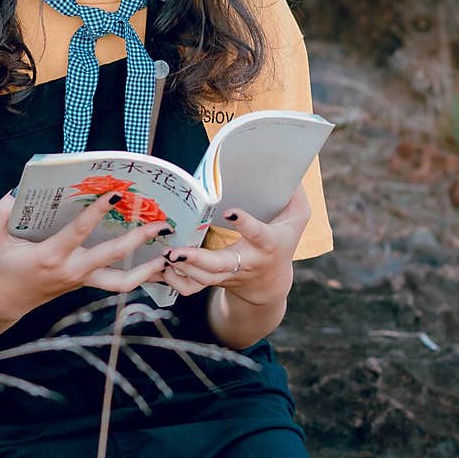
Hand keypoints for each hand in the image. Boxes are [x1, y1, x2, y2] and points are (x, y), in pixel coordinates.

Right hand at [0, 190, 170, 322]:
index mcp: (50, 256)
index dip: (98, 212)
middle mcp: (71, 270)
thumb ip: (1, 213)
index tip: (117, 193)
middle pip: (112, 257)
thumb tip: (19, 191)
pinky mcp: (84, 284)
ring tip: (169, 254)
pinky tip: (156, 264)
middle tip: (160, 223)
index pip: (79, 232)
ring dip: (147, 269)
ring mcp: (80, 280)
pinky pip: (115, 283)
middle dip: (138, 239)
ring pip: (121, 282)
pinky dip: (138, 276)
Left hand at [160, 184, 310, 305]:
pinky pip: (192, 288)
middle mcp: (246, 262)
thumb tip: (295, 169)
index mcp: (266, 244)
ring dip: (181, 268)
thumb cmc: (283, 243)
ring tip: (163, 254)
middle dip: (197, 260)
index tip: (230, 211)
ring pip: (203, 279)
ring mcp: (228, 275)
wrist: (271, 284)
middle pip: (220, 265)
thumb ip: (296, 197)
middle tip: (175, 252)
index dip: (245, 224)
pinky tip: (161, 267)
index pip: (257, 234)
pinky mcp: (214, 282)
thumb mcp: (297, 221)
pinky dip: (175, 280)